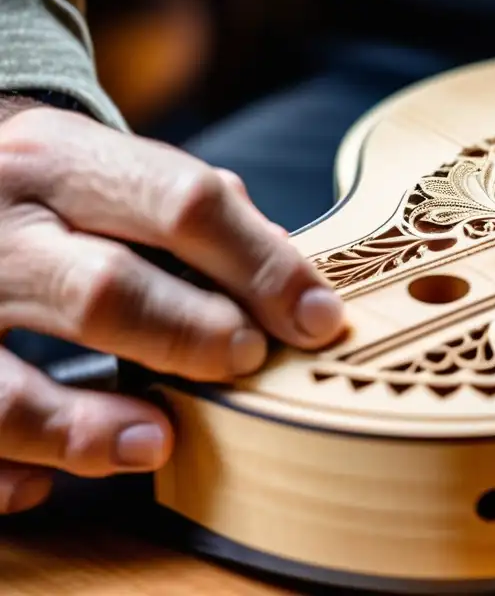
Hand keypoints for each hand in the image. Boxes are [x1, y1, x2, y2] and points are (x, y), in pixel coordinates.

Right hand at [0, 105, 345, 512]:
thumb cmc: (49, 189)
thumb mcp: (108, 169)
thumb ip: (191, 213)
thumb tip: (287, 273)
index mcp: (57, 157)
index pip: (183, 204)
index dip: (263, 268)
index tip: (319, 320)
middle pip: (105, 292)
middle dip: (193, 337)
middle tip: (246, 362)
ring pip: (9, 389)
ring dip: (90, 429)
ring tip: (157, 440)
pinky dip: (8, 470)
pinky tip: (45, 481)